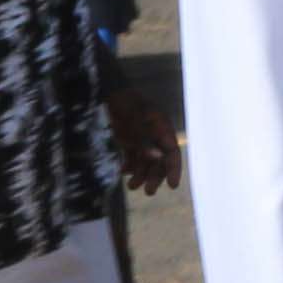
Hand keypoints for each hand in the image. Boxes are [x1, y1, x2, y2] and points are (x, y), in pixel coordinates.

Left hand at [107, 72, 182, 195]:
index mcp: (162, 129)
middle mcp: (155, 136)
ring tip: (131, 187)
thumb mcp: (134, 119)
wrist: (108, 91)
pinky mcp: (129, 140)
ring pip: (145, 161)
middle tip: (148, 192)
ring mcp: (142, 138)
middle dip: (155, 176)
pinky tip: (123, 172)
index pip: (172, 153)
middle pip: (159, 161)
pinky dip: (129, 166)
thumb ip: (145, 139)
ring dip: (140, 174)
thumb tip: (157, 158)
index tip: (172, 186)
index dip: (173, 170)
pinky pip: (132, 157)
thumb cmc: (125, 101)